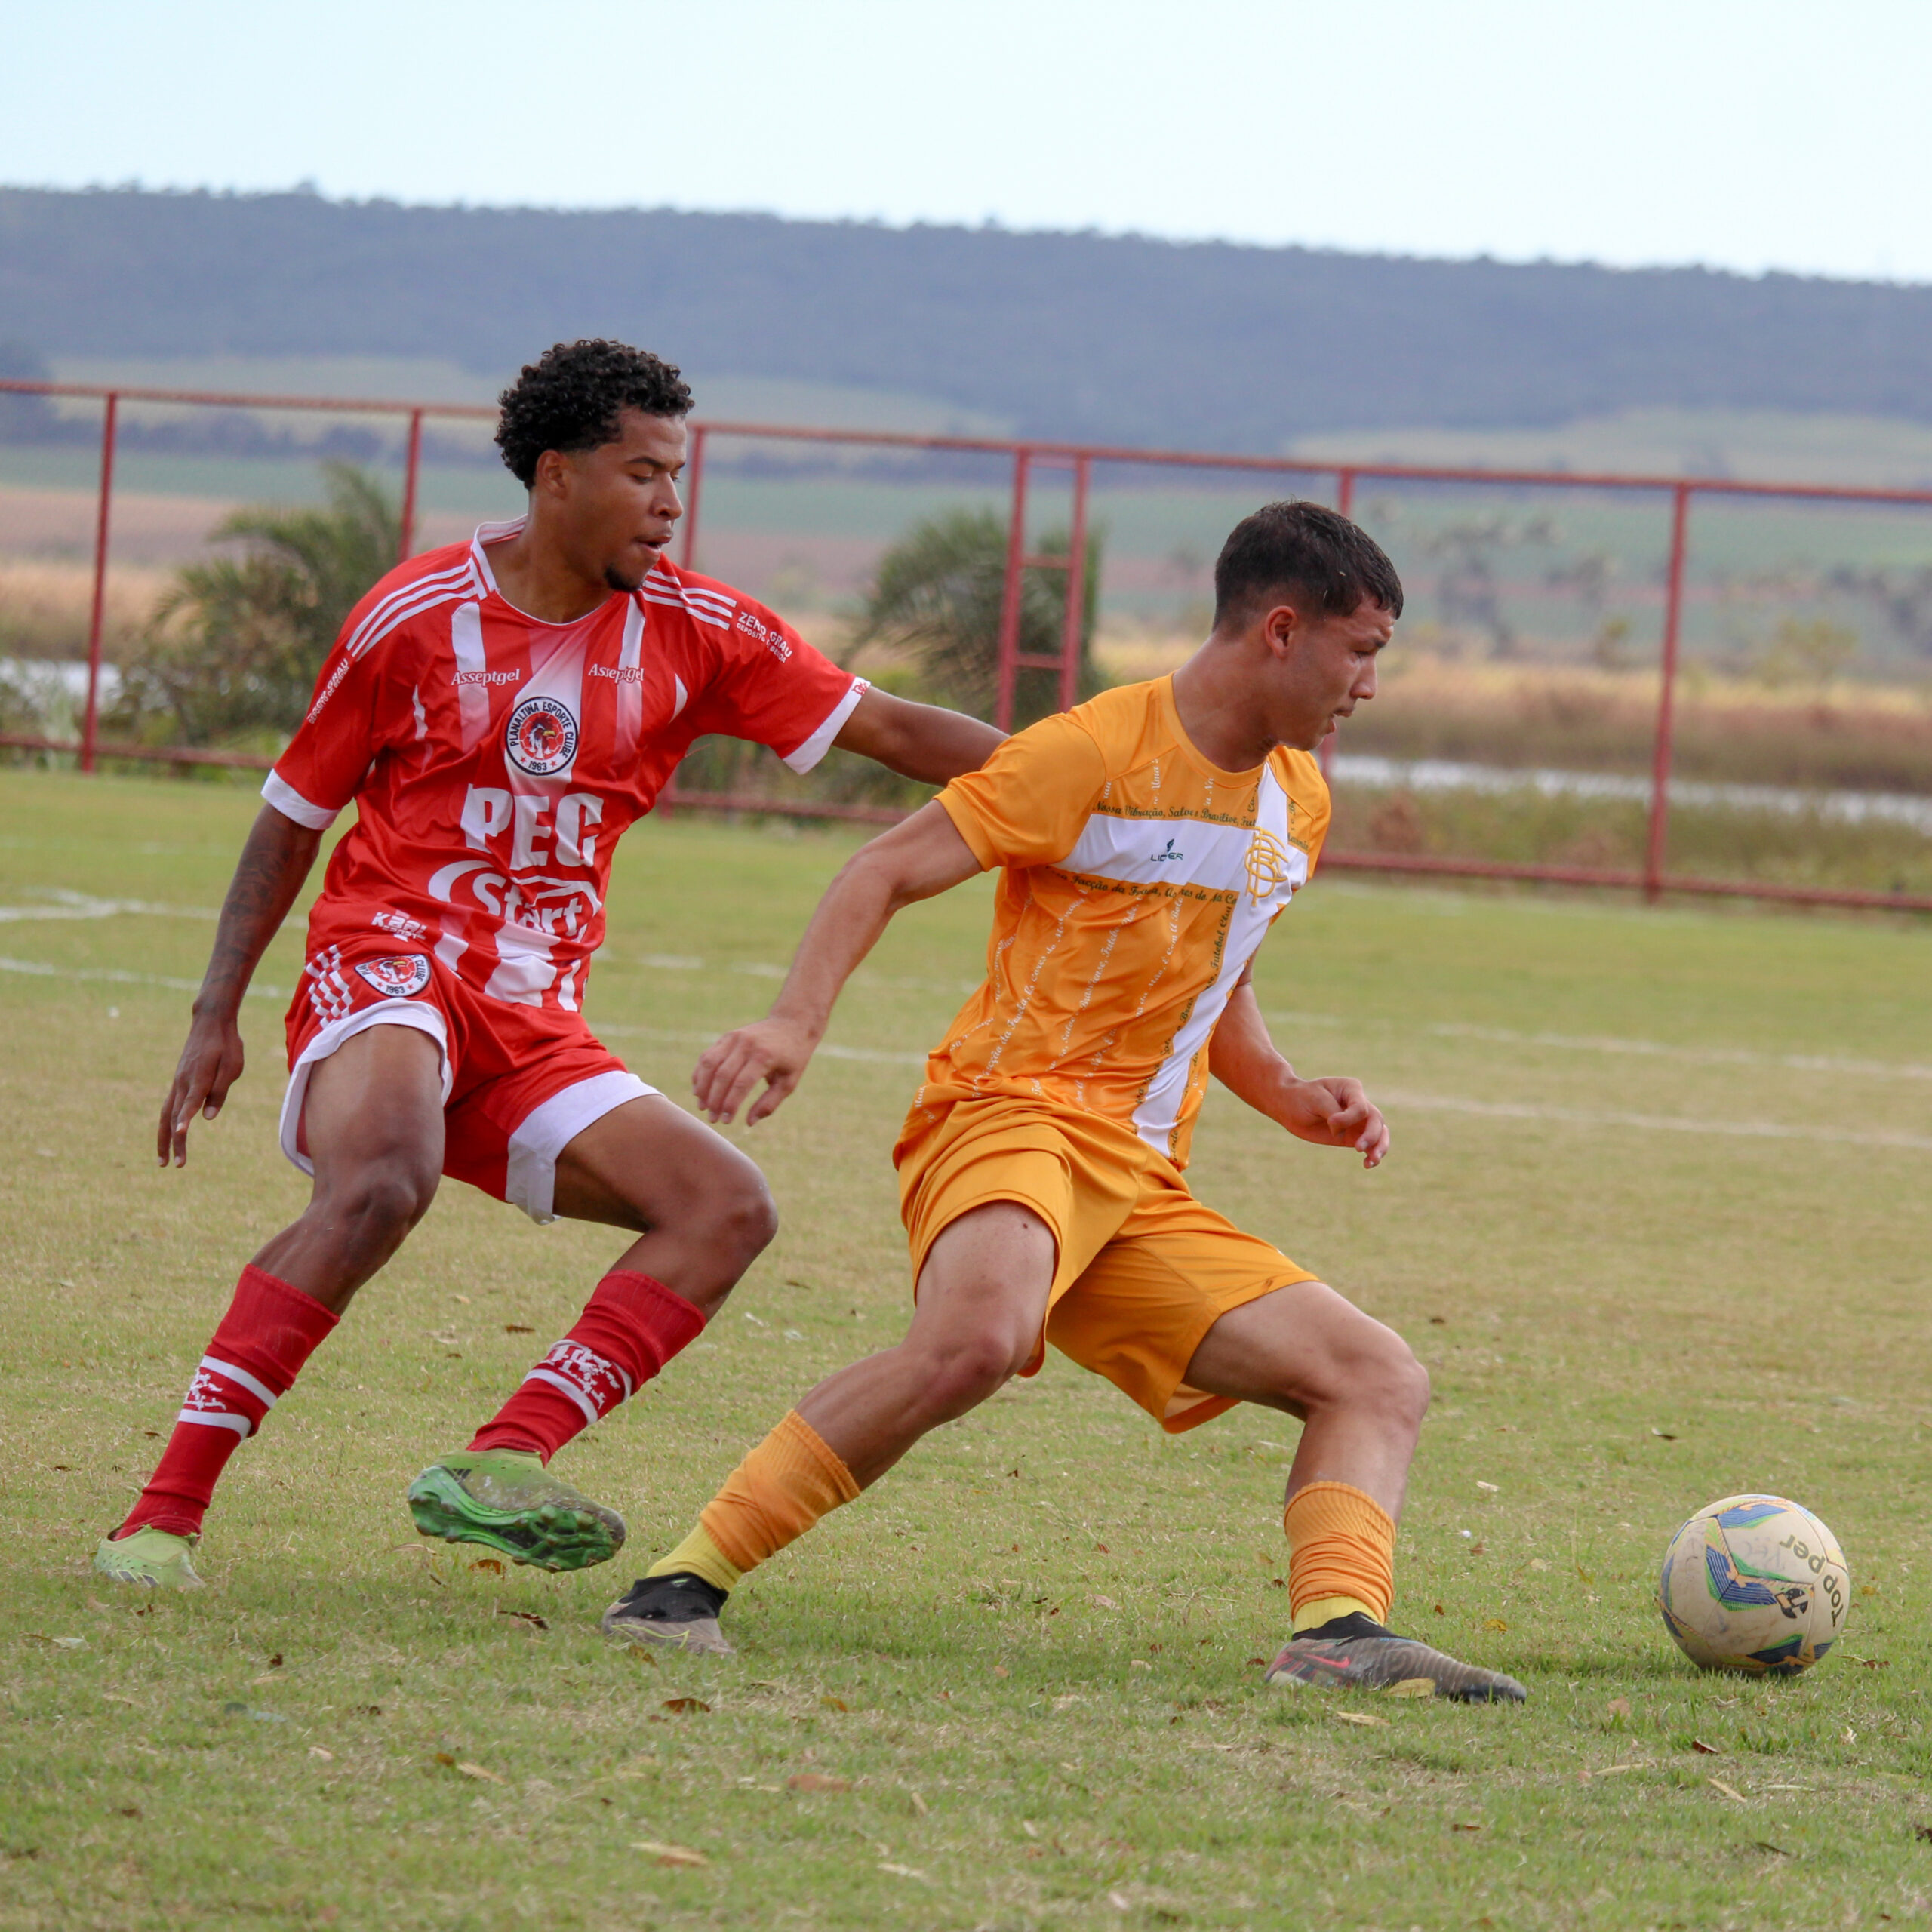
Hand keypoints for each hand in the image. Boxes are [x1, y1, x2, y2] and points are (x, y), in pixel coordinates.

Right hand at [157, 1008, 245, 1167]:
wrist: (210, 1023)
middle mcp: (183, 1082)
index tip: (181, 1133)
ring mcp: (177, 1082)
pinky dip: (166, 1124)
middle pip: (173, 1116)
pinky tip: (169, 1138)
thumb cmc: (226, 1045)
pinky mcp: (177, 1082)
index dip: (186, 1118)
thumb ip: (220, 1091)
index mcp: (199, 1077)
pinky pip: (168, 1106)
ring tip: (163, 1161)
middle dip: (173, 1142)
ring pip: (165, 1114)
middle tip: (176, 1165)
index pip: (191, 1102)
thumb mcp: (233, 1066)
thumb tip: (208, 1117)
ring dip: (163, 1138)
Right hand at [691, 1016, 817, 1125]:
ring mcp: (735, 1038)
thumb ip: (770, 1103)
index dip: (731, 1104)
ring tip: (702, 1107)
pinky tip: (699, 1090)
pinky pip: (708, 1055)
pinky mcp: (727, 1037)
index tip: (726, 1121)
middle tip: (713, 1118)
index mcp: (765, 1056)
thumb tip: (749, 1122)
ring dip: (703, 1087)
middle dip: (715, 1100)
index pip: (741, 1084)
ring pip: (710, 1064)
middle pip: (723, 1075)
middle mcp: (747, 1045)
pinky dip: (700, 1073)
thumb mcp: (789, 1082)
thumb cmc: (792, 1057)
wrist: (791, 1023)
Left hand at [1276, 1075, 1388, 1168]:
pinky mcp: (1352, 1136)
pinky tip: (1368, 1164)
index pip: (1361, 1107)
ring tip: (1372, 1161)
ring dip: (1379, 1147)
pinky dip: (1372, 1154)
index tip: (1330, 1123)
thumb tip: (1342, 1132)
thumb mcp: (1314, 1099)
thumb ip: (1332, 1112)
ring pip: (1380, 1133)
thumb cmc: (1300, 1097)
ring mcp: (1357, 1121)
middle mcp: (1358, 1104)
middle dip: (1372, 1135)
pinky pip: (1369, 1145)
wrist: (1288, 1106)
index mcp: (1351, 1089)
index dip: (1348, 1118)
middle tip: (1358, 1148)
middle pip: (1376, 1120)